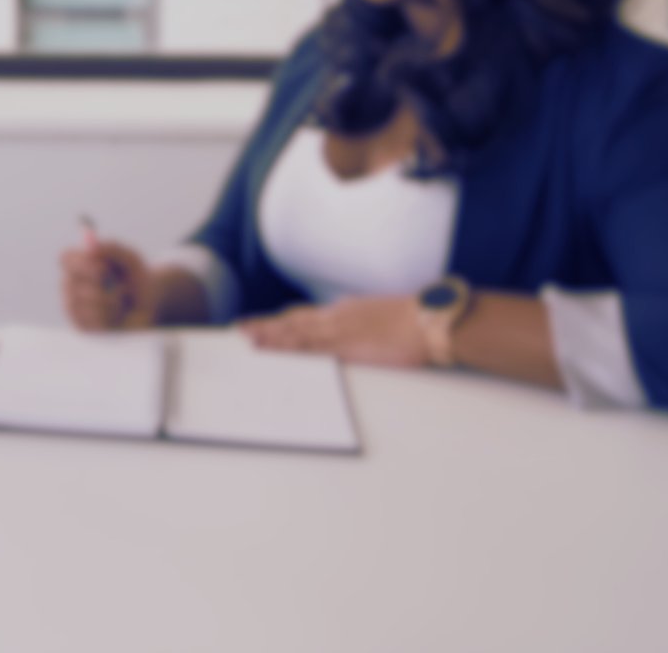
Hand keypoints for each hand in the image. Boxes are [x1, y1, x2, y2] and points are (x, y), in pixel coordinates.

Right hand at [59, 238, 156, 330]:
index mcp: (79, 263)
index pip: (66, 259)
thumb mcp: (130, 259)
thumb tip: (93, 248)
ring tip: (122, 299)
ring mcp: (73, 305)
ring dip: (109, 300)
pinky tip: (117, 313)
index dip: (81, 262)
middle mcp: (71, 283)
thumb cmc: (135, 278)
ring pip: (83, 302)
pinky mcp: (81, 324)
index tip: (103, 268)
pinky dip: (110, 315)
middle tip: (120, 287)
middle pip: (70, 282)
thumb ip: (113, 249)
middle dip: (99, 286)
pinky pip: (90, 320)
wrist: (147, 306)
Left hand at [240, 295, 428, 367]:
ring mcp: (340, 332)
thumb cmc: (410, 321)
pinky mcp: (348, 347)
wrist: (428, 320)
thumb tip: (346, 324)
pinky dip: (292, 351)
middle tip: (239, 330)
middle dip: (265, 327)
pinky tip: (280, 354)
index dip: (279, 320)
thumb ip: (357, 321)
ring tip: (248, 340)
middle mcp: (335, 318)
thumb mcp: (376, 315)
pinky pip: (313, 350)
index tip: (258, 323)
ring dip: (271, 337)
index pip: (302, 316)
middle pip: (292, 322)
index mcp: (342, 312)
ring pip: (297, 334)